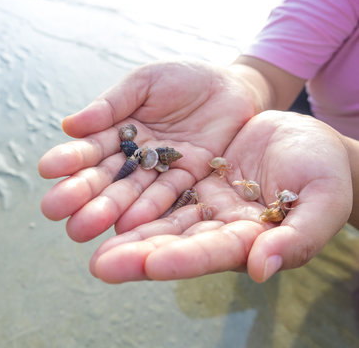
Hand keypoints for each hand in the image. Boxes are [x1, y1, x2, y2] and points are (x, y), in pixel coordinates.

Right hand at [39, 61, 257, 240]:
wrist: (233, 87)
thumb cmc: (185, 79)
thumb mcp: (145, 82)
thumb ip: (112, 104)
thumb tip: (68, 125)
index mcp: (119, 131)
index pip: (90, 148)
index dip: (69, 158)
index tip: (46, 169)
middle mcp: (135, 157)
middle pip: (104, 178)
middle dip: (80, 194)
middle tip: (53, 210)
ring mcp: (161, 172)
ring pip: (130, 193)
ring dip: (106, 210)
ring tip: (80, 227)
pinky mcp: (189, 181)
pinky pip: (168, 196)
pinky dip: (148, 210)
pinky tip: (127, 224)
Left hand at [89, 111, 352, 282]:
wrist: (306, 139)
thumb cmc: (324, 169)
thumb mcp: (322, 199)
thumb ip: (298, 236)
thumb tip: (263, 269)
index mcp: (247, 239)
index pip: (210, 254)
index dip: (181, 260)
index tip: (150, 264)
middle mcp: (214, 226)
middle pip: (171, 242)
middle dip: (136, 254)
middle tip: (100, 264)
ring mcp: (198, 201)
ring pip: (154, 215)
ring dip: (119, 222)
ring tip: (84, 230)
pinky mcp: (187, 175)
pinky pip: (153, 181)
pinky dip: (127, 187)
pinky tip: (100, 192)